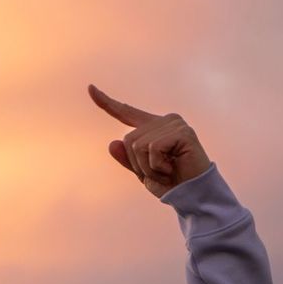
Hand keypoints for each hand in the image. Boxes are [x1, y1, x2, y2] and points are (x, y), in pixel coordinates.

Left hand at [88, 85, 210, 198]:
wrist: (193, 196)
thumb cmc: (170, 183)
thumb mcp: (142, 173)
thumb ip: (128, 159)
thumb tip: (113, 143)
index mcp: (152, 127)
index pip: (125, 112)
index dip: (106, 102)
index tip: (89, 88)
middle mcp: (164, 120)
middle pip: (128, 139)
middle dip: (138, 164)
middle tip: (161, 171)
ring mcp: (174, 124)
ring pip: (138, 146)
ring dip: (148, 167)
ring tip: (168, 170)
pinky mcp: (182, 132)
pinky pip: (152, 149)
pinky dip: (157, 166)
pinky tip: (173, 167)